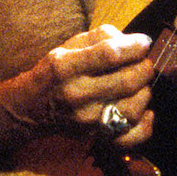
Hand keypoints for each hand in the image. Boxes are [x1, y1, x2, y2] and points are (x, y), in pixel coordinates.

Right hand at [0, 24, 154, 147]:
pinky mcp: (95, 137)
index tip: (143, 43)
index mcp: (67, 67)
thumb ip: (101, 37)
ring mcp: (87, 120)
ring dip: (144, 92)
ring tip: (139, 84)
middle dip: (144, 68)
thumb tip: (135, 42)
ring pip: (133, 108)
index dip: (134, 46)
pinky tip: (145, 111)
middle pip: (127, 82)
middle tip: (143, 63)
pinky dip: (144, 126)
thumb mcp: (69, 45)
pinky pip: (129, 138)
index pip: (109, 54)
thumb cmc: (55, 71)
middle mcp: (77, 95)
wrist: (31, 108)